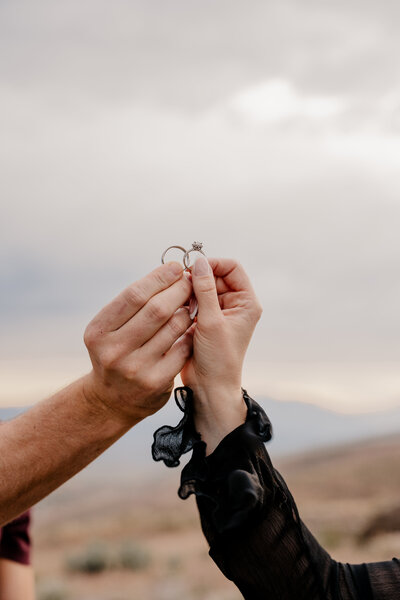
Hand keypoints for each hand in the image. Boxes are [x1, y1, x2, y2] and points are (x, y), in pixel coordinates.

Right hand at [82, 262, 192, 423]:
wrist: (112, 401)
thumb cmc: (117, 352)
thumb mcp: (110, 329)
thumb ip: (133, 304)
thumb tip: (169, 271)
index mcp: (99, 331)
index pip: (134, 295)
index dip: (159, 278)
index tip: (176, 268)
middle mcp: (113, 350)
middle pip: (156, 309)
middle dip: (179, 290)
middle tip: (190, 282)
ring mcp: (135, 369)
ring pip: (173, 327)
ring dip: (188, 310)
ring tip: (192, 303)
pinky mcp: (155, 383)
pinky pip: (182, 349)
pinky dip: (190, 334)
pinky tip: (191, 328)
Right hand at [180, 257, 261, 451]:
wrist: (209, 387)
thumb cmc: (218, 359)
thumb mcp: (211, 322)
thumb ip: (204, 290)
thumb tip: (199, 262)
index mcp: (246, 302)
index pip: (232, 268)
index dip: (213, 264)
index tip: (193, 267)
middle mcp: (234, 305)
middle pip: (215, 276)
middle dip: (197, 278)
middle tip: (180, 285)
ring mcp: (218, 312)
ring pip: (202, 288)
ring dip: (189, 291)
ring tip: (180, 302)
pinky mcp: (204, 320)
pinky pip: (193, 301)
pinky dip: (184, 302)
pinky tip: (177, 310)